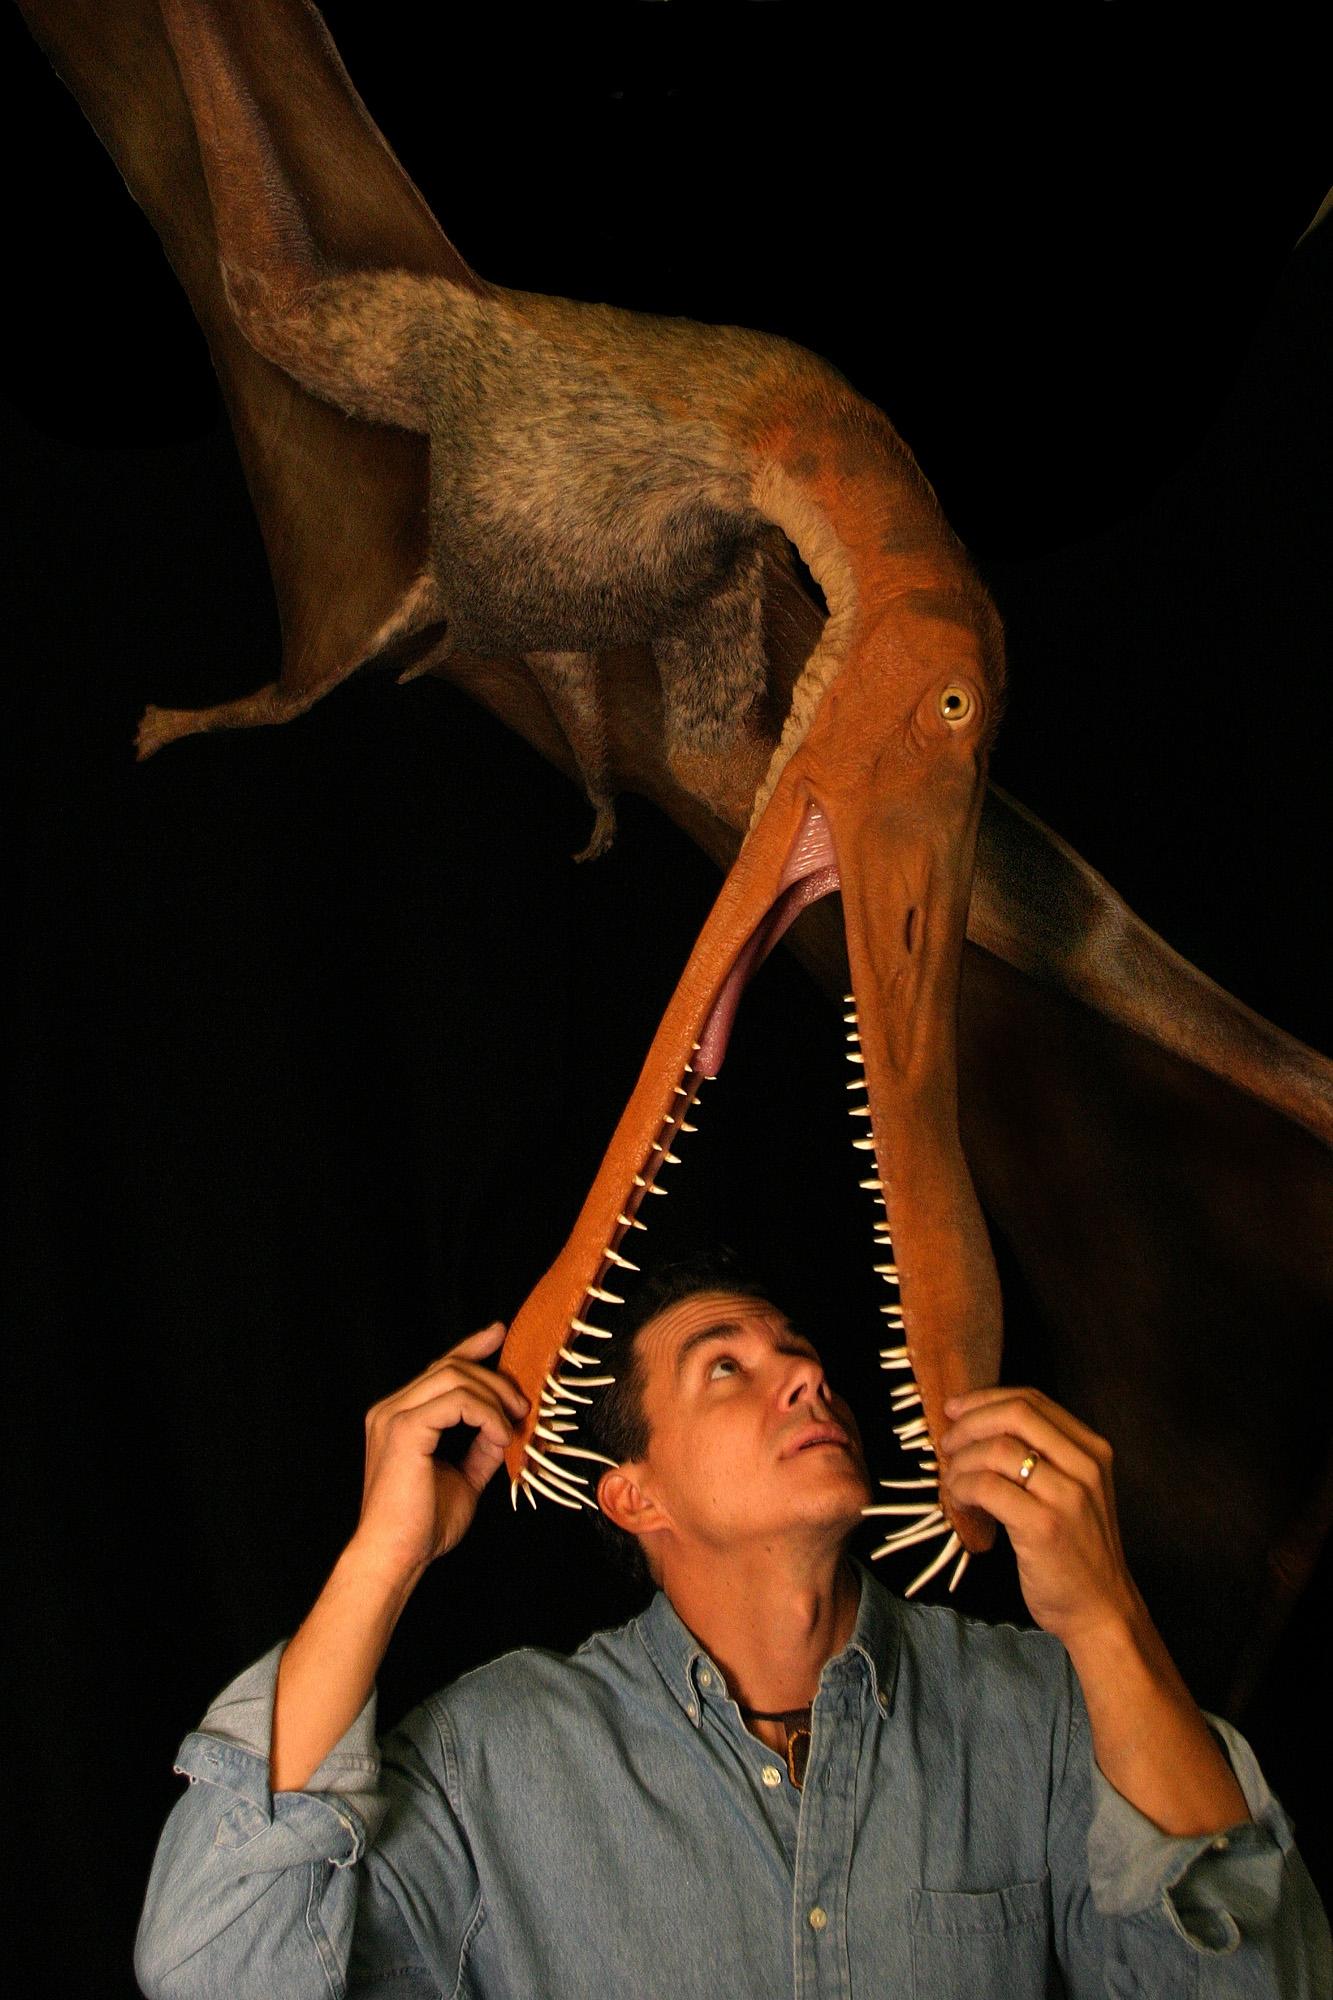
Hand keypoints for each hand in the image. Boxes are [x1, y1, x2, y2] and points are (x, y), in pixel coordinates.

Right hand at [349, 1322, 528, 1583]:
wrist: (396, 1556)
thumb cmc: (422, 1526)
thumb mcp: (463, 1477)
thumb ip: (480, 1448)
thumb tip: (505, 1427)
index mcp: (398, 1418)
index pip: (438, 1368)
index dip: (470, 1347)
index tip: (499, 1335)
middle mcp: (390, 1410)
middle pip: (451, 1367)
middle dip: (495, 1380)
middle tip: (522, 1406)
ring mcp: (394, 1416)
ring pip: (455, 1377)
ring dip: (494, 1397)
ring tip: (513, 1426)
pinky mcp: (405, 1428)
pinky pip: (458, 1401)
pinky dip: (487, 1414)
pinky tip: (501, 1437)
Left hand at [939, 1386, 1142, 1650]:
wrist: (1100, 1608)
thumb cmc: (1077, 1549)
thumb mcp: (1073, 1490)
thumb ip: (1042, 1455)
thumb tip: (977, 1424)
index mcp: (1092, 1449)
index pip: (1032, 1400)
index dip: (986, 1399)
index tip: (956, 1411)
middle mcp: (1085, 1465)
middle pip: (1015, 1414)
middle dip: (970, 1423)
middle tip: (947, 1444)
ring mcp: (1067, 1496)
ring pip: (996, 1450)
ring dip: (961, 1461)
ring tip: (951, 1480)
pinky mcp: (1044, 1526)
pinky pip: (987, 1487)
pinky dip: (962, 1488)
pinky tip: (958, 1501)